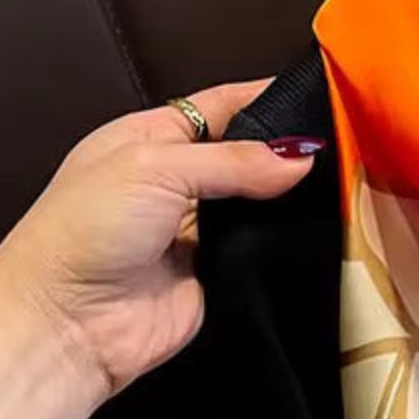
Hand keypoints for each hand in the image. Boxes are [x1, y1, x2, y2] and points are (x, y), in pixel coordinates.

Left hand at [0, 82, 319, 418]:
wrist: (69, 323)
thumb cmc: (86, 232)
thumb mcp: (154, 168)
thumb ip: (233, 160)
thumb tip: (304, 157)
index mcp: (149, 139)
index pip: (220, 106)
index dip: (267, 99)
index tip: (323, 95)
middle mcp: (177, 181)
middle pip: (248, 155)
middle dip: (290, 152)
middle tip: (349, 145)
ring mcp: (200, 230)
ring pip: (262, 205)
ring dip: (295, 201)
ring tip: (347, 186)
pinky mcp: (221, 273)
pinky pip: (266, 252)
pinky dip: (290, 244)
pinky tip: (327, 233)